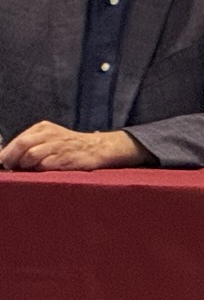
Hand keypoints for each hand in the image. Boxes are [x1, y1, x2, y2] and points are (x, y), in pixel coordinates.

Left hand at [0, 124, 145, 171]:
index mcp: (43, 128)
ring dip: (26, 166)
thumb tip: (5, 159)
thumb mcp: (49, 138)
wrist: (97, 148)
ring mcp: (58, 146)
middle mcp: (50, 134)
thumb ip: (29, 144)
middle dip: (11, 159)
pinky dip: (40, 170)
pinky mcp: (66, 158)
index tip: (3, 163)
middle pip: (21, 146)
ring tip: (31, 170)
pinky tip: (45, 171)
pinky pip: (44, 166)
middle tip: (10, 168)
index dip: (6, 154)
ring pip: (30, 156)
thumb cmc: (68, 146)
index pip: (18, 141)